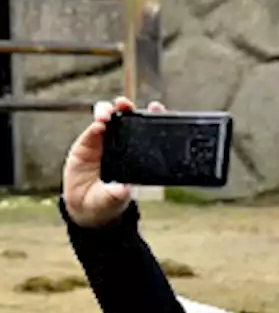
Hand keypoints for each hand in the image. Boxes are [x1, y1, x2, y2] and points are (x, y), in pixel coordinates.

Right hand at [61, 96, 164, 227]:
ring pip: (107, 119)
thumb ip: (116, 195)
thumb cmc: (108, 202)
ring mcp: (104, 143)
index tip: (157, 107)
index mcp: (137, 156)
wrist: (86, 207)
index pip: (147, 132)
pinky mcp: (86, 145)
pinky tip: (98, 125)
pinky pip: (91, 131)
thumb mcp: (114, 200)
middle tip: (125, 104)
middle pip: (126, 119)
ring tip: (107, 115)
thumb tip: (122, 190)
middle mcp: (122, 145)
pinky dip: (95, 125)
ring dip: (107, 111)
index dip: (152, 118)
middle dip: (126, 107)